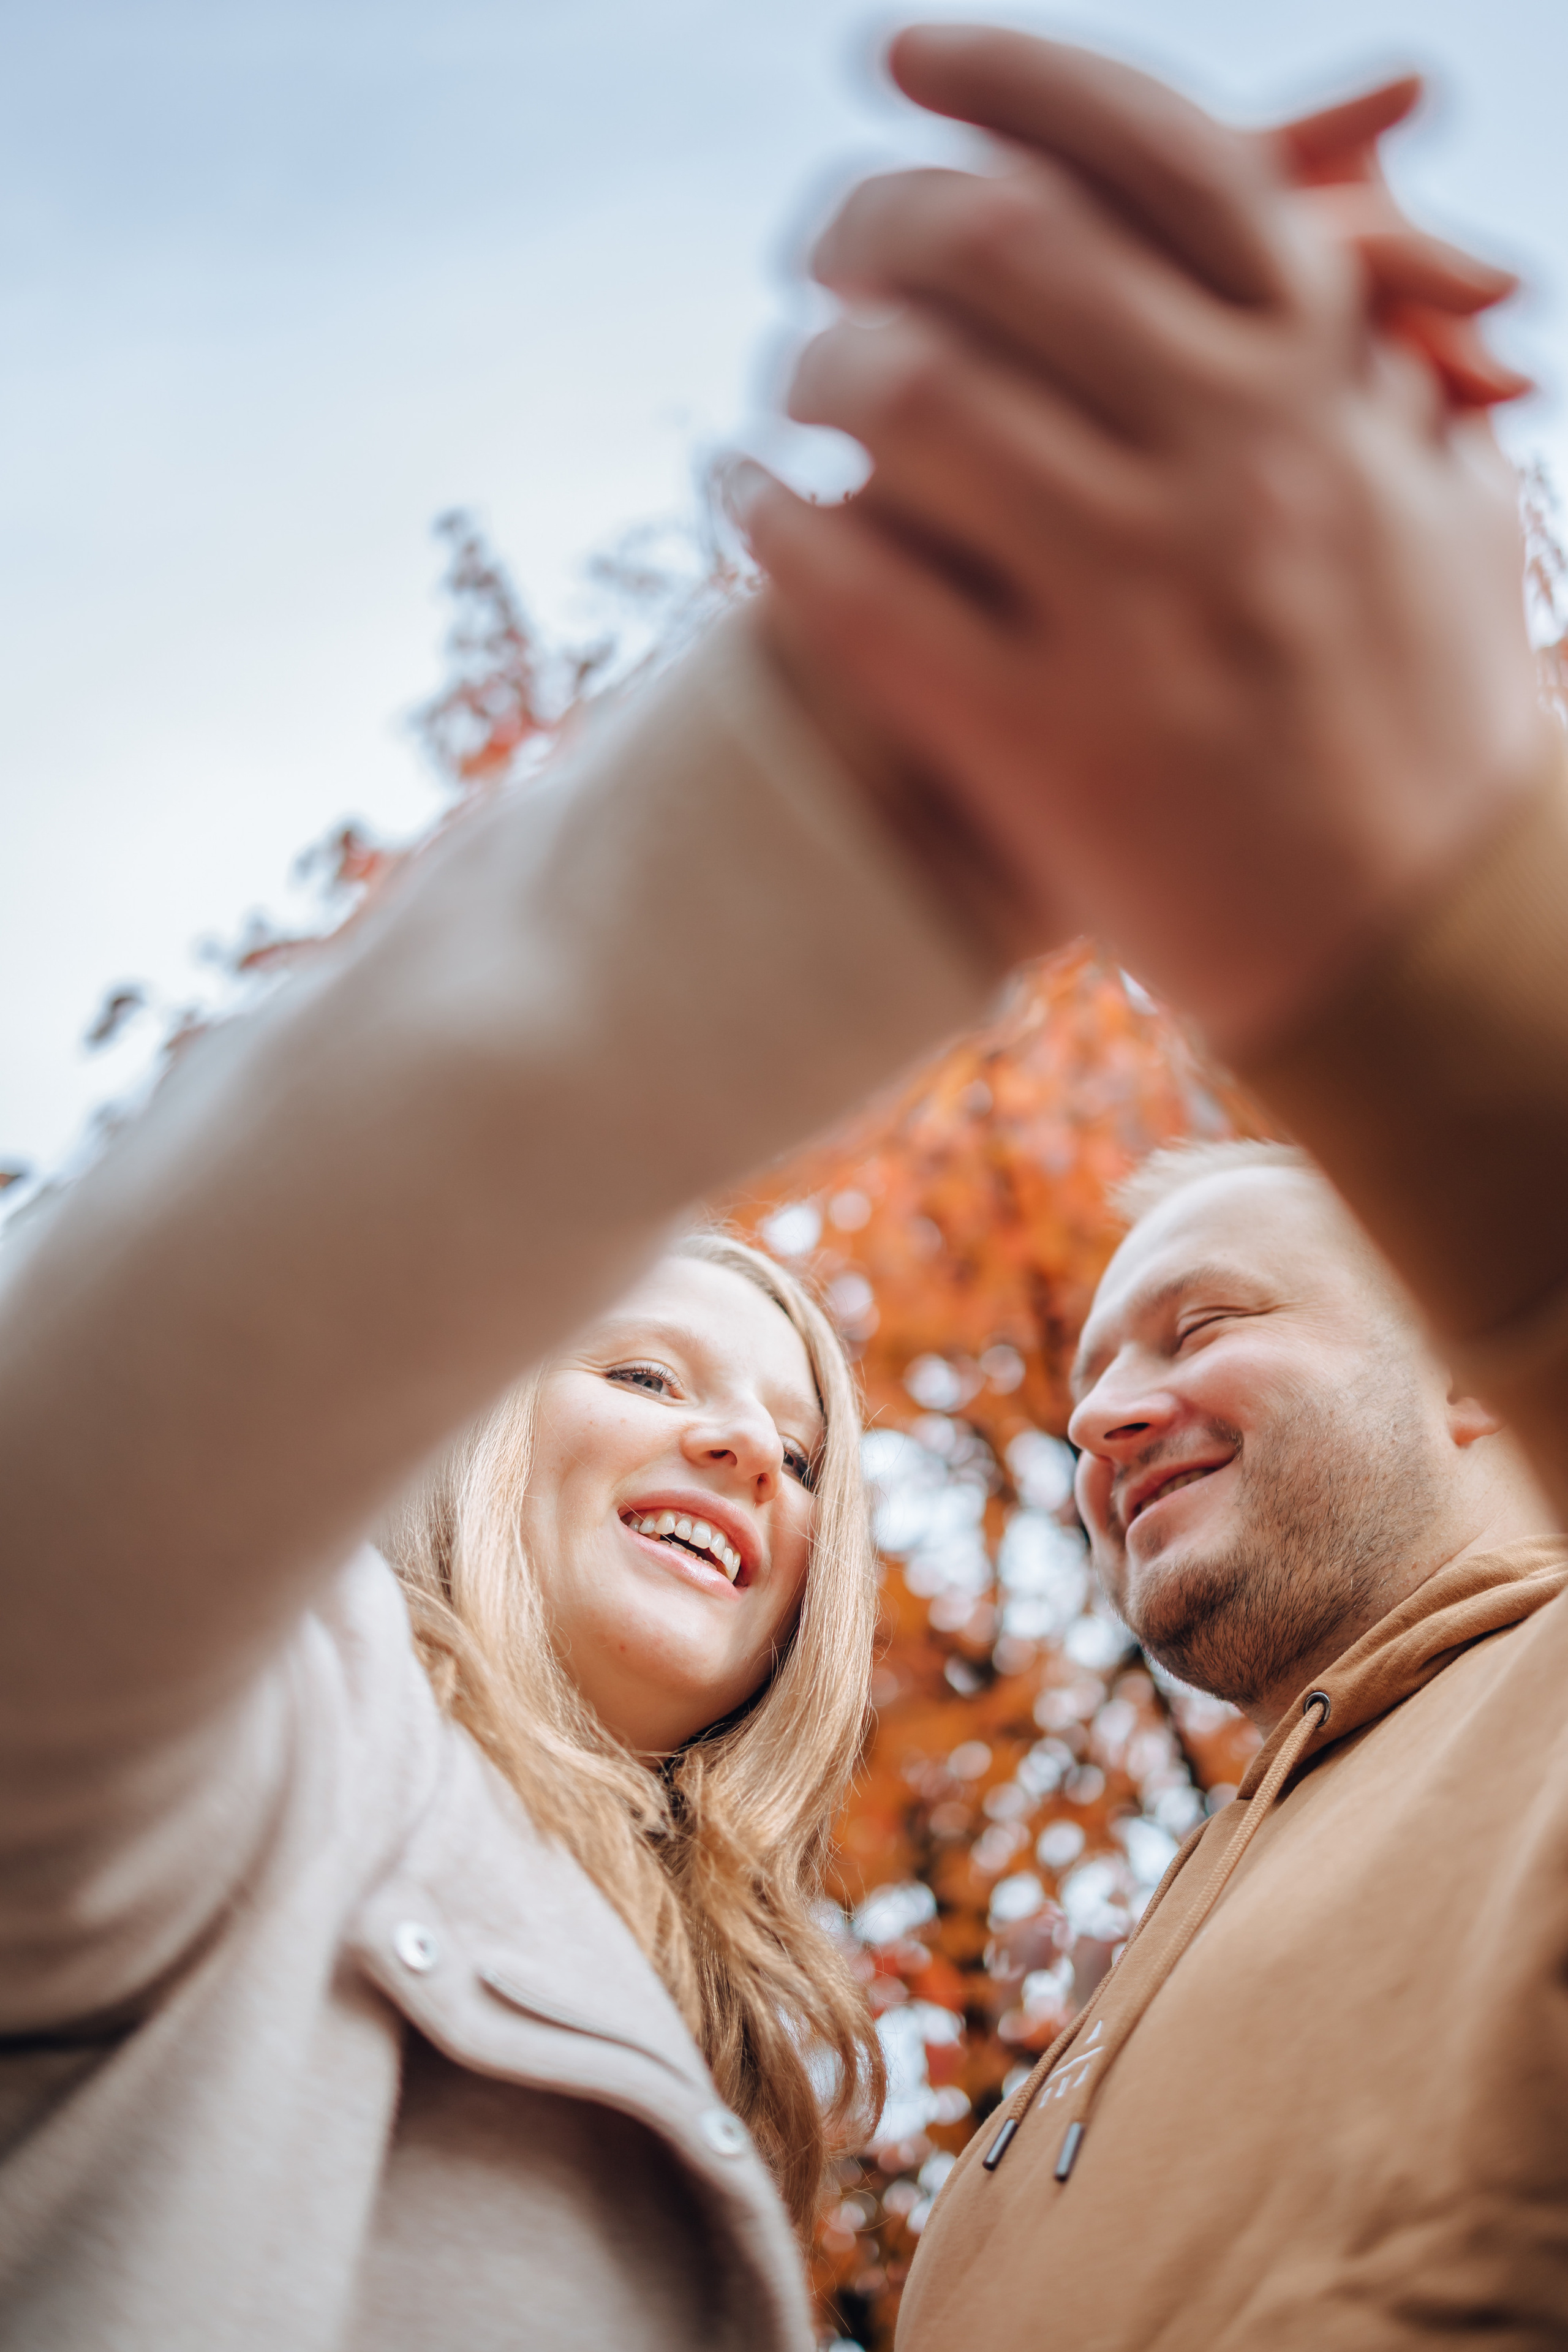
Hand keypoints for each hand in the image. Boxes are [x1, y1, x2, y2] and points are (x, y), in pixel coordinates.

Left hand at [737, 29, 1550, 1052]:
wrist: (1427, 957)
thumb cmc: (1430, 731)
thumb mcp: (1445, 514)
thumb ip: (1379, 373)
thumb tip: (1342, 240)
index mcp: (1331, 386)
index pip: (1160, 151)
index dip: (1009, 76)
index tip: (901, 63)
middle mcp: (1238, 466)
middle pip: (1002, 246)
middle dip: (873, 215)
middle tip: (819, 243)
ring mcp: (1140, 605)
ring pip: (913, 403)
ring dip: (810, 367)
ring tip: (785, 379)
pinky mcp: (1050, 742)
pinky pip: (863, 595)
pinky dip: (774, 529)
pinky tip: (744, 504)